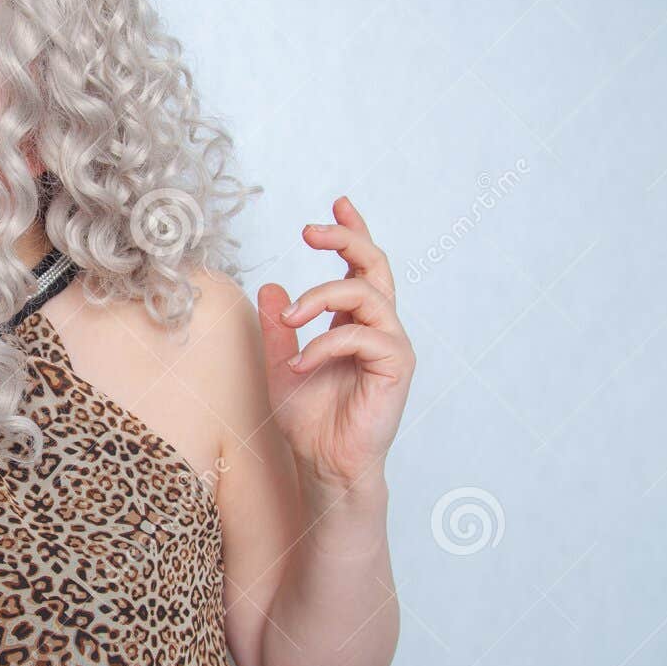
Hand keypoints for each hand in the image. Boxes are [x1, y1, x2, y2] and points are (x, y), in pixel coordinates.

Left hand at [257, 196, 415, 497]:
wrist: (323, 463)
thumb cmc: (309, 421)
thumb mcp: (280, 367)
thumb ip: (278, 329)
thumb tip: (270, 288)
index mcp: (354, 323)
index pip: (360, 267)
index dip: (352, 232)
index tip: (337, 202)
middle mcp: (377, 328)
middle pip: (374, 265)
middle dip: (346, 238)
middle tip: (310, 230)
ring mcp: (390, 346)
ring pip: (366, 294)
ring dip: (322, 296)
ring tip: (292, 320)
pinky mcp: (396, 368)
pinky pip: (364, 336)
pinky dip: (326, 343)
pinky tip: (301, 364)